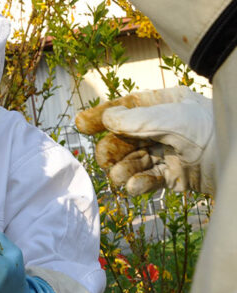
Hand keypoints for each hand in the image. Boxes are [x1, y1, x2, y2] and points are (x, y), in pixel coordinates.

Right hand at [76, 86, 214, 194]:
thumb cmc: (212, 130)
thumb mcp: (171, 119)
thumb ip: (135, 120)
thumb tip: (106, 120)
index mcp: (165, 105)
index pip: (126, 108)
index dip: (102, 116)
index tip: (80, 125)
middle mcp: (164, 127)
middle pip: (124, 137)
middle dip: (112, 149)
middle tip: (104, 160)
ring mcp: (168, 152)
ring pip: (133, 160)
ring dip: (122, 170)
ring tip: (118, 179)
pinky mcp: (174, 176)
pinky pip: (148, 179)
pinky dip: (138, 184)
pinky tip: (132, 188)